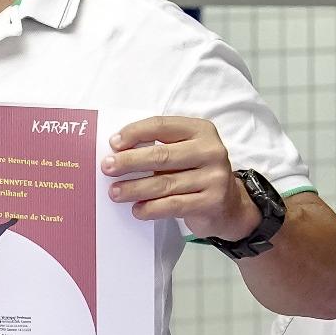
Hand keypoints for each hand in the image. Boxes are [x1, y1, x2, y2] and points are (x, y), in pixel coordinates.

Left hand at [101, 116, 260, 240]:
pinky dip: (150, 208)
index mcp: (200, 130)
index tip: (113, 143)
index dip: (135, 132)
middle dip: (129, 161)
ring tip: (114, 192)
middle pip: (161, 155)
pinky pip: (173, 205)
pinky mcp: (211, 202)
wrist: (228, 206)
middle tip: (107, 168)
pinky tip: (136, 210)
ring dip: (134, 188)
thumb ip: (158, 147)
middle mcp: (211, 151)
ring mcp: (214, 177)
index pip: (162, 125)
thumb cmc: (195, 174)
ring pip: (164, 183)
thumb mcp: (183, 153)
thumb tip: (117, 152)